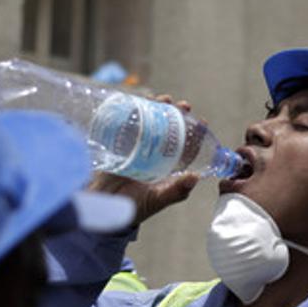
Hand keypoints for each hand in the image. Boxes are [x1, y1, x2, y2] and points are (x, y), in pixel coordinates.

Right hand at [88, 95, 200, 225]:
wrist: (105, 205)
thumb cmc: (134, 206)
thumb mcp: (158, 199)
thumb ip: (176, 191)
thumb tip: (195, 177)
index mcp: (168, 165)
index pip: (185, 144)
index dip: (194, 132)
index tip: (201, 121)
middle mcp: (155, 153)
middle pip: (169, 127)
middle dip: (177, 113)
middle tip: (183, 106)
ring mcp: (138, 146)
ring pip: (151, 121)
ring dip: (158, 108)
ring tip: (164, 100)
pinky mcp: (122, 143)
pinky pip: (129, 123)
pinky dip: (135, 110)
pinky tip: (141, 102)